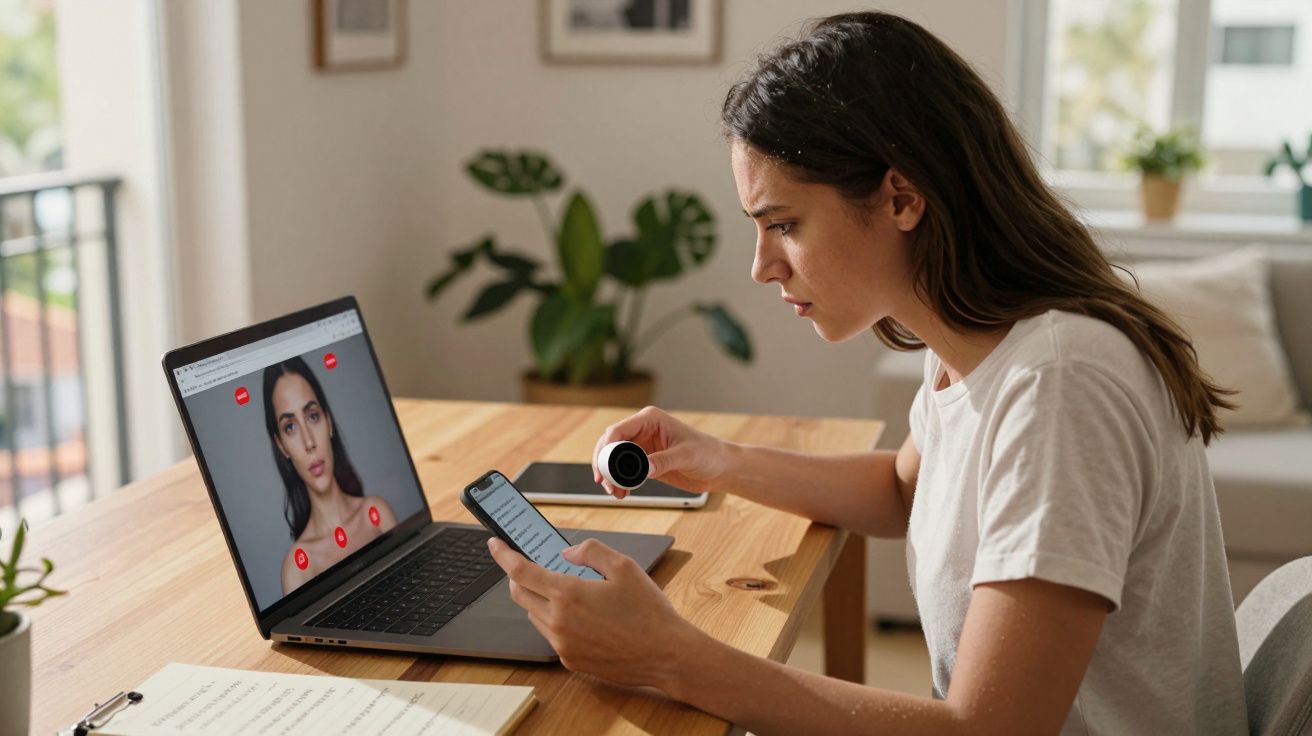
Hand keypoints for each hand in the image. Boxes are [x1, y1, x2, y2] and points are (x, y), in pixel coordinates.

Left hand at [487, 536, 697, 690]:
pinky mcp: (570, 660)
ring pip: (534, 615)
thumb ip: (590, 551)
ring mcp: (562, 644)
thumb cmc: (648, 611)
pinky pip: (551, 635)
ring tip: (566, 591)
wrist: (665, 654)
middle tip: (531, 565)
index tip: (495, 545)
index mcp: (568, 594)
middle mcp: (558, 621)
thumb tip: (567, 553)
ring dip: (539, 599)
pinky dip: (555, 620)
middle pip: (520, 594)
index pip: (520, 571)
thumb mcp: (624, 566)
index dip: (503, 555)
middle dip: (519, 576)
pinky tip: (581, 616)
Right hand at [592, 405, 731, 497]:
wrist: (720, 468)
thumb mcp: (686, 456)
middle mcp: (643, 430)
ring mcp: (643, 447)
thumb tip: (643, 469)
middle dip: (604, 463)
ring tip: (615, 492)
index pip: (619, 429)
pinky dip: (619, 481)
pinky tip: (622, 492)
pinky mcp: (645, 462)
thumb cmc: (708, 453)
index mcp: (651, 420)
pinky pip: (624, 470)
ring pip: (614, 459)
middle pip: (611, 444)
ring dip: (610, 475)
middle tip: (605, 482)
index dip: (606, 446)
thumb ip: (663, 461)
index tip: (603, 465)